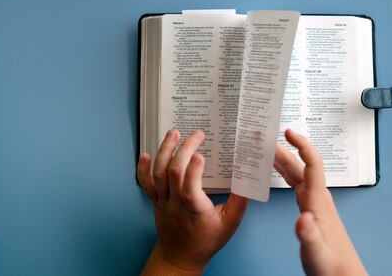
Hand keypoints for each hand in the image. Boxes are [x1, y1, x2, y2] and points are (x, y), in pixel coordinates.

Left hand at [137, 129, 247, 275]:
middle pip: (174, 173)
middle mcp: (176, 203)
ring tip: (174, 134)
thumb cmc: (206, 240)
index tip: (201, 154)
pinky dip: (142, 169)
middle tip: (197, 134)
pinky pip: (145, 184)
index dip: (193, 171)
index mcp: (195, 210)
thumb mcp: (230, 223)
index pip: (190, 188)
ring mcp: (164, 201)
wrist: (182, 256)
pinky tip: (144, 155)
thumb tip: (249, 178)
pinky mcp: (156, 200)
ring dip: (165, 151)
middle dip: (184, 150)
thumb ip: (240, 200)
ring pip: (159, 174)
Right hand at [274, 129, 367, 275]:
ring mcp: (314, 202)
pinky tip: (277, 173)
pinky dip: (284, 173)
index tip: (289, 133)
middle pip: (301, 165)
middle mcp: (317, 198)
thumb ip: (309, 235)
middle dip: (285, 148)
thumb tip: (303, 218)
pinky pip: (296, 183)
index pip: (312, 165)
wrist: (341, 274)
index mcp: (318, 202)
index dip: (302, 146)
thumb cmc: (330, 265)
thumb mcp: (316, 252)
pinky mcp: (311, 209)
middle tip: (267, 136)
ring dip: (283, 159)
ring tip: (267, 149)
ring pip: (297, 173)